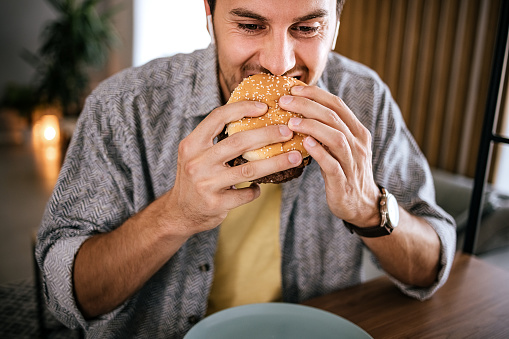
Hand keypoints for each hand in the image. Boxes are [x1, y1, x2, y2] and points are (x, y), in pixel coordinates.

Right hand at [164, 100, 301, 235]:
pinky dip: (256, 190)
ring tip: (295, 157)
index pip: (217, 117)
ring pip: (249, 170)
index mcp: (192, 144)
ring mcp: (206, 184)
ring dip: (276, 162)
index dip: (242, 108)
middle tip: (288, 131)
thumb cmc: (195, 177)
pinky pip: (246, 194)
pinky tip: (259, 187)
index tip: (264, 107)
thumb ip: (215, 139)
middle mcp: (196, 162)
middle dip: (268, 134)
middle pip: (238, 142)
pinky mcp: (216, 204)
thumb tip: (253, 117)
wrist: (180, 213)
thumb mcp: (196, 154)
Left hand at [280, 86, 379, 226]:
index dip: (315, 94)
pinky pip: (332, 164)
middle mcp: (357, 144)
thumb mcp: (340, 147)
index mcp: (357, 131)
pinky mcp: (343, 181)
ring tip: (291, 122)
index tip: (294, 89)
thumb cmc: (344, 171)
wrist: (362, 204)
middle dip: (308, 105)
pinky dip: (319, 152)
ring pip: (335, 138)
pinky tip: (305, 144)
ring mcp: (352, 162)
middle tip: (284, 100)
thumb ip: (327, 130)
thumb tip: (301, 110)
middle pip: (333, 117)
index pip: (337, 104)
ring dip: (312, 127)